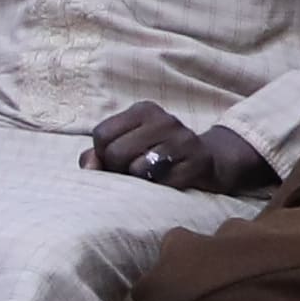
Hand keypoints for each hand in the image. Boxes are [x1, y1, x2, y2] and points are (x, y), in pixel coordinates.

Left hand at [83, 105, 272, 195]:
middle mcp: (163, 119)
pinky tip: (168, 184)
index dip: (103, 155)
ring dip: (139, 181)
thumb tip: (89, 167)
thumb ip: (99, 155)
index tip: (119, 161)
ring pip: (137, 169)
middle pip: (115, 152)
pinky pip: (162, 184)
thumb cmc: (159, 156)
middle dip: (118, 170)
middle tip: (135, 172)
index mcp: (143, 110)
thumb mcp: (128, 147)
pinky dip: (160, 190)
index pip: (101, 134)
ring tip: (151, 177)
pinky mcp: (197, 162)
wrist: (211, 162)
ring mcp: (183, 140)